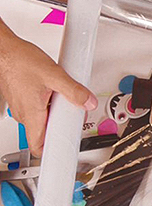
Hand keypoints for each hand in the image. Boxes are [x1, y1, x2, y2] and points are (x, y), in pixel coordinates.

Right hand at [0, 27, 96, 156]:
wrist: (5, 50)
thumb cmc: (20, 61)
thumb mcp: (54, 75)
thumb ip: (73, 91)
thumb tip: (88, 102)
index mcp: (31, 115)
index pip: (39, 147)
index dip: (53, 154)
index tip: (66, 154)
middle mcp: (25, 115)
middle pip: (46, 133)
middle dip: (62, 128)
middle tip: (74, 119)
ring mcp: (22, 108)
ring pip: (44, 120)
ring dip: (56, 114)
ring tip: (66, 102)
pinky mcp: (23, 100)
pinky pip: (39, 110)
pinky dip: (49, 106)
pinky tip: (56, 93)